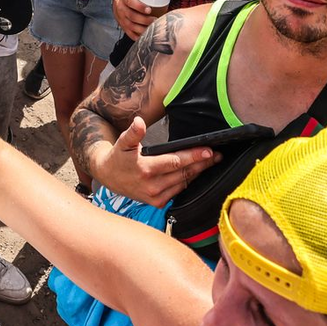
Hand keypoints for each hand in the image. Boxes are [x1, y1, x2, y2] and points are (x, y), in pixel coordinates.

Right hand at [93, 116, 218, 206]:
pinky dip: (189, 182)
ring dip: (198, 173)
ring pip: (184, 184)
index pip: (175, 162)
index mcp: (146, 170)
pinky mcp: (157, 203)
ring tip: (211, 163)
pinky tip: (197, 174)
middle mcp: (153, 186)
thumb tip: (139, 122)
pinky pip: (178, 191)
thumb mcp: (122, 143)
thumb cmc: (118, 157)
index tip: (209, 151)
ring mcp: (156, 197)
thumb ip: (133, 133)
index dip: (193, 156)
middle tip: (218, 156)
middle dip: (202, 164)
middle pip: (184, 174)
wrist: (108, 177)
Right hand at [113, 0, 161, 39]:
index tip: (149, 10)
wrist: (118, 3)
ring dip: (143, 29)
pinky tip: (147, 35)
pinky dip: (139, 36)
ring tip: (153, 28)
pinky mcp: (123, 28)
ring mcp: (122, 20)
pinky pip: (130, 34)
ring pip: (132, 26)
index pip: (131, 2)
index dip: (140, 6)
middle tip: (155, 20)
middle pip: (132, 16)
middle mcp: (122, 9)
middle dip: (145, 20)